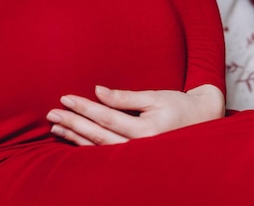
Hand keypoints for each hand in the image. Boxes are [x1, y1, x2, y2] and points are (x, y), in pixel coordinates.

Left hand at [46, 84, 224, 145]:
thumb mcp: (154, 96)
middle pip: (97, 136)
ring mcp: (137, 159)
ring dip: (75, 137)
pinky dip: (86, 148)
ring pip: (99, 149)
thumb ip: (124, 97)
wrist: (202, 123)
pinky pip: (106, 155)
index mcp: (146, 131)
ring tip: (56, 126)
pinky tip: (72, 139)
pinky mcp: (135, 161)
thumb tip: (97, 91)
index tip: (65, 97)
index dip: (83, 108)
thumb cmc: (179, 106)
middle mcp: (140, 149)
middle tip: (51, 114)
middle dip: (72, 124)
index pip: (106, 118)